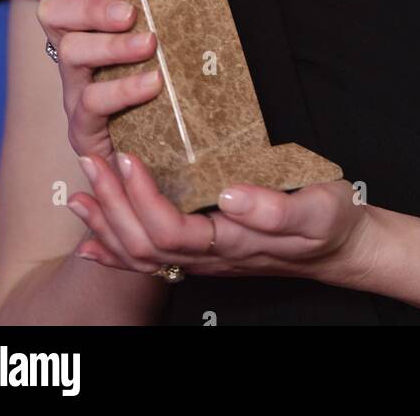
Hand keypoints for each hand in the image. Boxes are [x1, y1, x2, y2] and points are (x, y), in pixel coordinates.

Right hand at [36, 0, 162, 163]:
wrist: (149, 155)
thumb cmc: (159, 88)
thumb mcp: (154, 47)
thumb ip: (159, 16)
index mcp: (82, 30)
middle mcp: (70, 56)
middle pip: (54, 16)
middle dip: (89, 9)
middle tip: (129, 12)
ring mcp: (73, 91)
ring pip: (72, 54)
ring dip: (111, 46)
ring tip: (149, 44)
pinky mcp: (83, 127)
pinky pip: (93, 103)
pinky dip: (124, 90)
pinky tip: (152, 84)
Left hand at [68, 151, 380, 289]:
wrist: (340, 246)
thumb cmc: (330, 224)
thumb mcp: (318, 209)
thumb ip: (276, 208)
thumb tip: (231, 196)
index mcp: (231, 244)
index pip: (169, 231)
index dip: (142, 199)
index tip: (128, 159)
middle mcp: (209, 258)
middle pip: (143, 245)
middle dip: (112, 205)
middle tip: (92, 161)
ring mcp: (203, 258)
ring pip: (139, 255)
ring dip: (105, 224)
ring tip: (79, 192)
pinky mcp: (202, 249)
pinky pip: (149, 259)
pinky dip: (113, 249)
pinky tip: (91, 238)